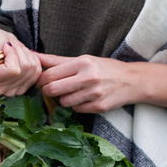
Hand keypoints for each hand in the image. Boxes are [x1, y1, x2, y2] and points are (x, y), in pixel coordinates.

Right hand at [0, 25, 40, 96]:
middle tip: (9, 48)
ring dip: (26, 55)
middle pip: (25, 69)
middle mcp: (0, 90)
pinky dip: (33, 60)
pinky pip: (38, 71)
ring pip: (32, 69)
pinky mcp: (24, 88)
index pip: (13, 70)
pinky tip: (21, 57)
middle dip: (20, 52)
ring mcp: (13, 91)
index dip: (12, 54)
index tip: (4, 47)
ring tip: (14, 52)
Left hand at [37, 53, 166, 112]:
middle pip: (53, 89)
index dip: (40, 80)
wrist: (131, 81)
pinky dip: (76, 106)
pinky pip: (76, 110)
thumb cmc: (104, 68)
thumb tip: (35, 56)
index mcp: (83, 63)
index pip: (50, 74)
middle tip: (49, 89)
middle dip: (47, 91)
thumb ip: (57, 60)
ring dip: (63, 99)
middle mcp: (89, 78)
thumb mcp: (83, 59)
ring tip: (71, 92)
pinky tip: (83, 99)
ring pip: (63, 102)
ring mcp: (94, 94)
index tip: (40, 81)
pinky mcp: (99, 107)